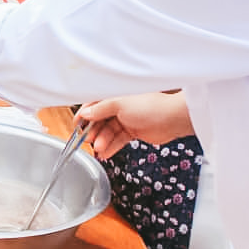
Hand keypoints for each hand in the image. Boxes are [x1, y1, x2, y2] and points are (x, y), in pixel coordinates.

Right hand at [78, 91, 193, 159]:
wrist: (172, 119)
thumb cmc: (150, 105)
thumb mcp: (119, 104)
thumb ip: (100, 109)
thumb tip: (86, 113)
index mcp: (114, 95)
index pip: (93, 105)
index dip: (84, 115)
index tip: (76, 125)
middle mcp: (119, 107)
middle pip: (100, 120)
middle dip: (93, 131)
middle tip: (87, 139)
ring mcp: (126, 119)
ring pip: (108, 132)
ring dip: (102, 141)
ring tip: (99, 148)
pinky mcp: (133, 131)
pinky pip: (118, 140)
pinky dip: (111, 147)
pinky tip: (105, 153)